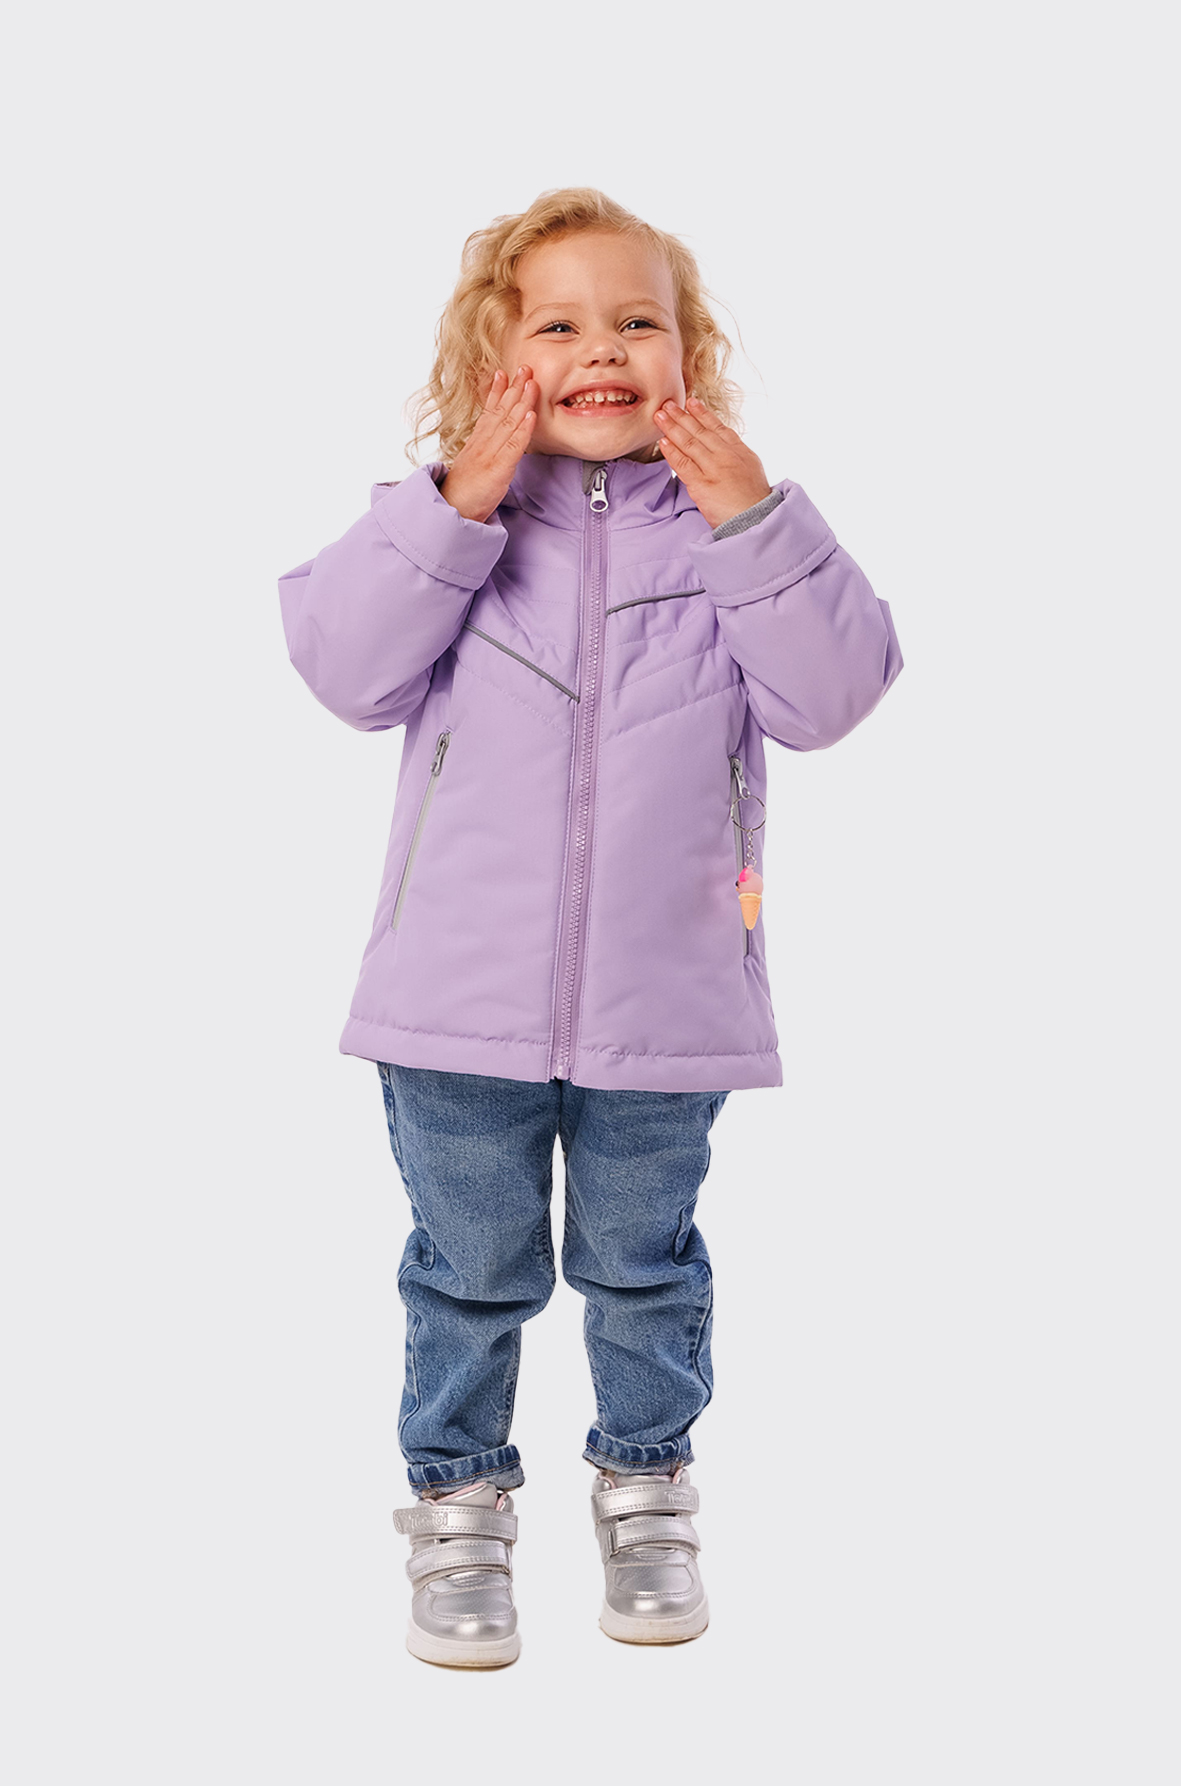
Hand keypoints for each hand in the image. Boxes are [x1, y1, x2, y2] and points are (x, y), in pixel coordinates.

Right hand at [439, 366, 537, 522]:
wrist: (451, 511)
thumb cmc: (463, 492)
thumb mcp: (471, 466)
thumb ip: (482, 451)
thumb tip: (492, 444)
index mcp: (476, 443)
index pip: (488, 411)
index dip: (496, 391)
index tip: (502, 373)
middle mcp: (482, 444)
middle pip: (500, 411)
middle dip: (513, 388)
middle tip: (524, 368)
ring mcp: (490, 455)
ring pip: (508, 423)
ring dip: (521, 402)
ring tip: (532, 383)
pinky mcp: (498, 470)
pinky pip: (513, 447)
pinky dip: (523, 430)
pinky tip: (530, 416)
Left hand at [654, 396, 772, 529]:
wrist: (757, 518)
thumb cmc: (754, 499)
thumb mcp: (752, 468)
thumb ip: (737, 456)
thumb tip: (725, 448)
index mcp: (739, 451)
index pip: (718, 427)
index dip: (703, 413)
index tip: (692, 402)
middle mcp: (725, 455)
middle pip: (700, 431)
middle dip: (682, 416)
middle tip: (668, 403)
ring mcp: (713, 468)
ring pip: (689, 443)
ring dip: (672, 427)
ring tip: (660, 416)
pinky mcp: (702, 484)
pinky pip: (682, 464)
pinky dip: (671, 451)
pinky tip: (663, 441)